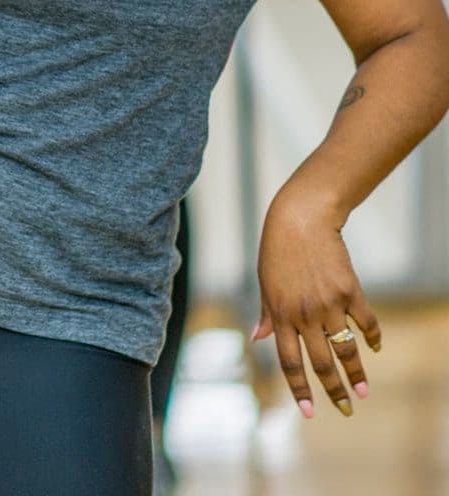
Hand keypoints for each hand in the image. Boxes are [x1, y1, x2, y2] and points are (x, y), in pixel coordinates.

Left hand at [254, 186, 379, 417]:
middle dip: (334, 391)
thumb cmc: (277, 250)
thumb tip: (257, 338)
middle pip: (321, 362)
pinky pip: (366, 322)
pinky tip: (374, 348)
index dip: (300, 389)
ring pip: (345, 349)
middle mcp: (304, 313)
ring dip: (356, 374)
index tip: (308, 412)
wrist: (300, 219)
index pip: (289, 361)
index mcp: (280, 314)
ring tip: (364, 392)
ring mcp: (328, 303)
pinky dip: (372, 337)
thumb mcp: (265, 282)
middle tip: (346, 409)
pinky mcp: (350, 291)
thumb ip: (267, 313)